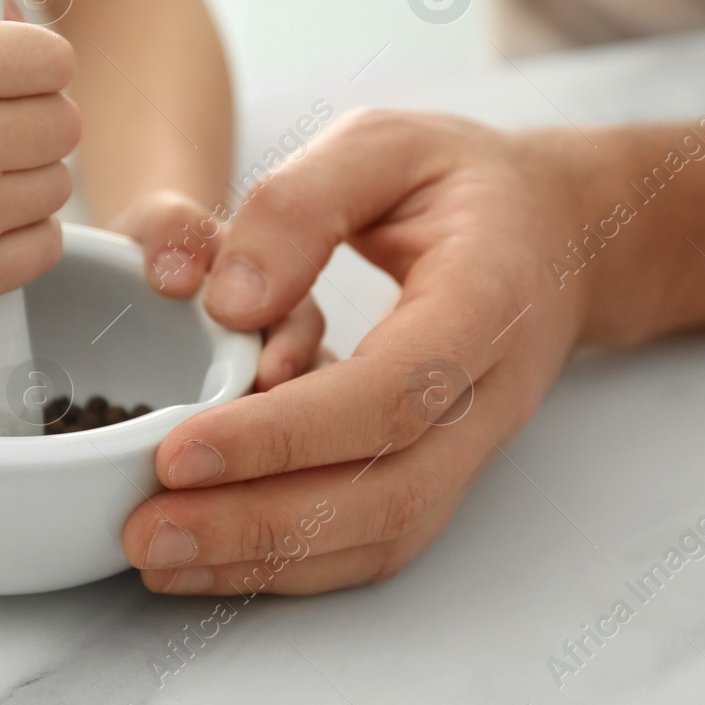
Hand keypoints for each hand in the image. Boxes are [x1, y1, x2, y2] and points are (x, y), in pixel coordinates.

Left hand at [121, 110, 601, 593]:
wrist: (557, 233)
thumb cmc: (464, 183)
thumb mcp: (385, 142)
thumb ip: (302, 203)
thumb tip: (228, 304)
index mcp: (488, 298)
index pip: (393, 392)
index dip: (286, 433)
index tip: (181, 449)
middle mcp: (492, 391)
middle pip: (389, 490)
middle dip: (260, 523)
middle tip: (147, 531)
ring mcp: (475, 444)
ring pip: (383, 532)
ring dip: (267, 558)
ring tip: (159, 556)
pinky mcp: (445, 470)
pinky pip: (376, 538)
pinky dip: (292, 562)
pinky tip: (210, 556)